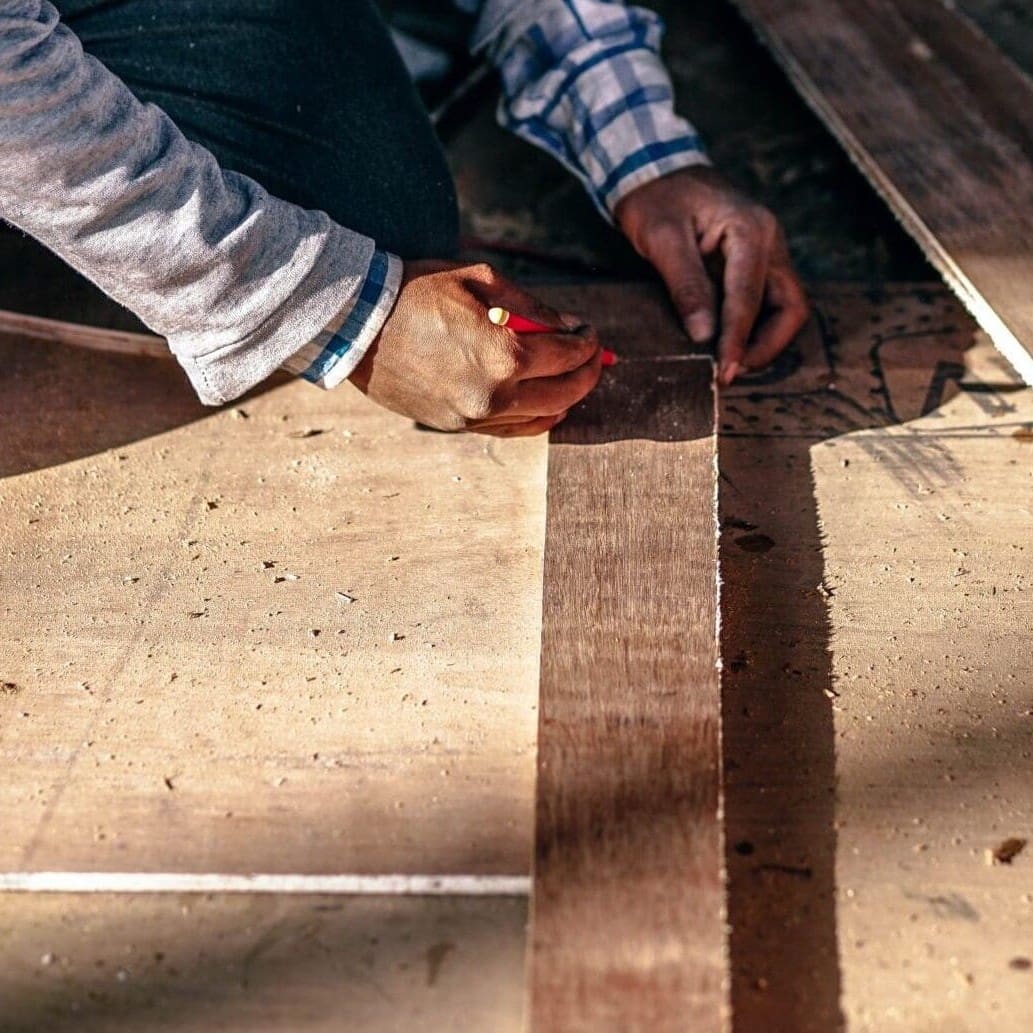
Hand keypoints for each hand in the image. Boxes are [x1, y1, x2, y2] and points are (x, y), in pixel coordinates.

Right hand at [349, 261, 601, 435]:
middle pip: (565, 393)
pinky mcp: (456, 426)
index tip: (590, 332)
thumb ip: (532, 307)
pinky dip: (536, 418)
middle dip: (588, 373)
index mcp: (503, 354)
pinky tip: (546, 403)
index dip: (588, 342)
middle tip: (593, 356)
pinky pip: (511, 430)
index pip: (567, 355)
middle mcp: (493, 395)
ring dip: (566, 397)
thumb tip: (569, 326)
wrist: (358, 324)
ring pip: (541, 418)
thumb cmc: (416, 292)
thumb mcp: (480, 281)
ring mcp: (474, 416)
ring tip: (572, 377)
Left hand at [614, 166, 808, 385]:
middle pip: (791, 307)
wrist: (656, 170)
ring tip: (729, 363)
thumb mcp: (662, 238)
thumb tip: (703, 335)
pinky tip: (728, 344)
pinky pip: (768, 303)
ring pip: (786, 308)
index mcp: (751, 230)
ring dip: (763, 340)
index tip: (723, 371)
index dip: (738, 340)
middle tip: (731, 371)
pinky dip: (754, 328)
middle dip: (766, 346)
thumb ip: (685, 285)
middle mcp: (770, 241)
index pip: (751, 298)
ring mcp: (768, 252)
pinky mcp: (757, 263)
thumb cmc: (656, 199)